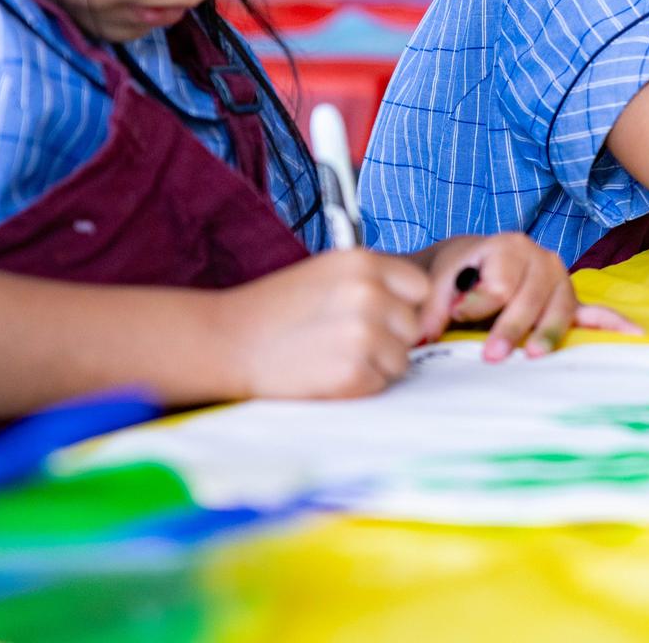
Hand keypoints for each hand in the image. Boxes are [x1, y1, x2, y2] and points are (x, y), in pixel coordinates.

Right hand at [215, 250, 428, 398]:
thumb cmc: (276, 310)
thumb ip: (375, 281)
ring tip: (331, 355)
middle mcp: (368, 293)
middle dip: (388, 338)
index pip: (419, 287)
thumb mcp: (328, 273)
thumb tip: (422, 304)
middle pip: (413, 326)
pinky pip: (380, 384)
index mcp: (363, 262)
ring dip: (374, 364)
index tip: (374, 315)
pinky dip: (357, 386)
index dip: (400, 305)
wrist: (225, 342)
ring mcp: (362, 334)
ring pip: (401, 359)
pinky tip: (324, 373)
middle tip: (342, 339)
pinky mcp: (353, 373)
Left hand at [421, 233, 640, 360]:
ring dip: (548, 332)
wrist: (478, 265)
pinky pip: (596, 312)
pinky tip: (635, 334)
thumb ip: (434, 306)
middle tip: (493, 355)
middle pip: (529, 297)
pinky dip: (614, 324)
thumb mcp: (439, 280)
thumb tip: (423, 336)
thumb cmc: (461, 274)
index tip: (457, 318)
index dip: (476, 305)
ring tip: (536, 354)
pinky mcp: (570, 302)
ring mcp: (560, 281)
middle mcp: (541, 259)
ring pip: (558, 308)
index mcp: (508, 247)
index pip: (498, 283)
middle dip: (510, 328)